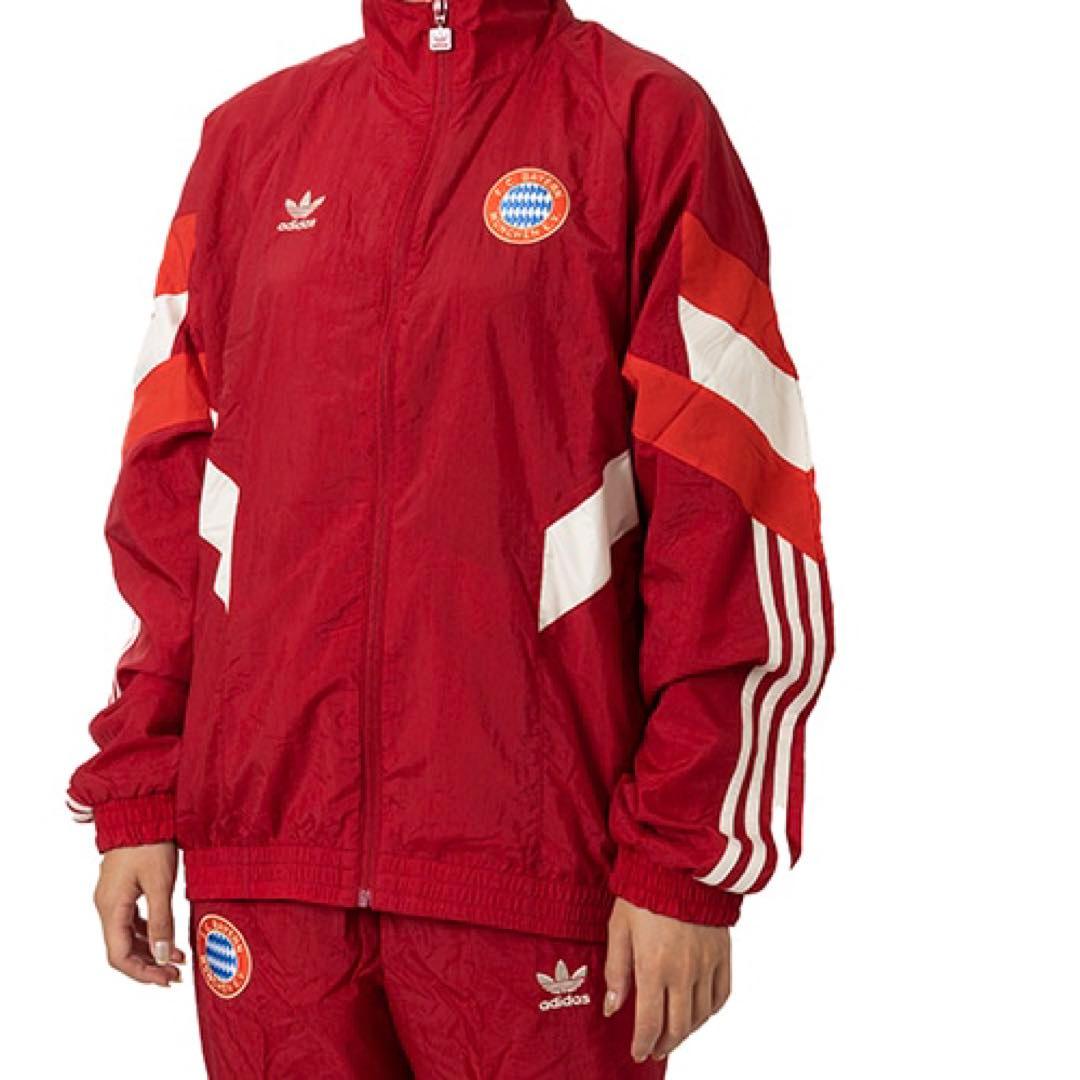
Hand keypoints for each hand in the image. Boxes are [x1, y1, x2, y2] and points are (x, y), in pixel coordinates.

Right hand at [93, 842, 184, 985]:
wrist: (140, 810)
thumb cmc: (149, 842)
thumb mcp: (161, 883)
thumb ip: (162, 921)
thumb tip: (164, 956)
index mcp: (111, 907)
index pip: (119, 956)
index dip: (142, 973)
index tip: (166, 980)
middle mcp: (106, 906)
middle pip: (122, 949)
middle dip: (149, 965)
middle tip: (176, 975)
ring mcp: (113, 897)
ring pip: (128, 935)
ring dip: (151, 949)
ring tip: (179, 958)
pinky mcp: (122, 888)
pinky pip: (132, 920)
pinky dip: (149, 932)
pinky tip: (167, 935)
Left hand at [604, 896, 730, 1061]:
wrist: (679, 863)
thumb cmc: (643, 891)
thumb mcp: (618, 928)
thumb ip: (616, 971)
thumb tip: (612, 1008)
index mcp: (654, 966)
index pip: (650, 1023)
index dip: (642, 1044)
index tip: (637, 1052)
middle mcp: (684, 971)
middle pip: (678, 1027)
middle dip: (663, 1044)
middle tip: (653, 1049)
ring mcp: (707, 963)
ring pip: (701, 1015)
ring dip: (686, 1031)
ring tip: (672, 1033)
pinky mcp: (723, 953)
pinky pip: (722, 994)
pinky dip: (710, 1010)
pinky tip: (699, 1011)